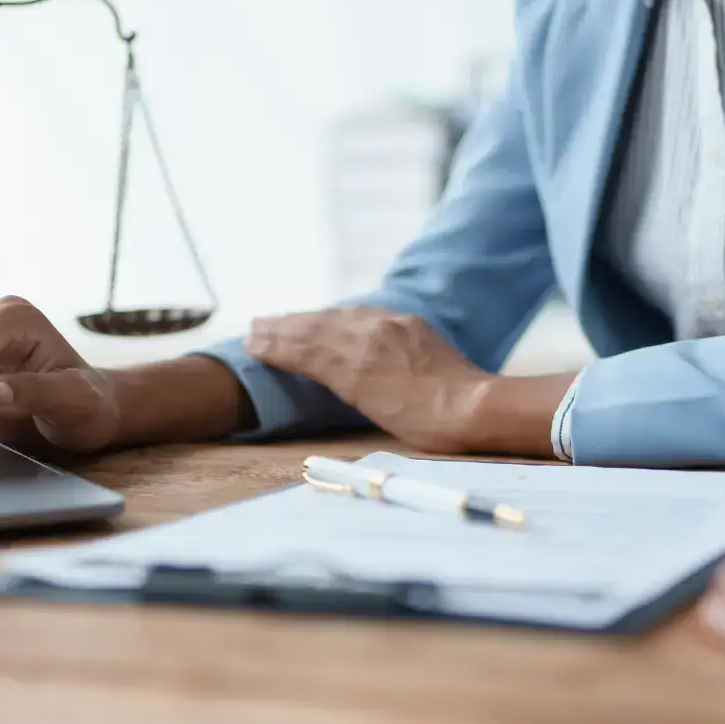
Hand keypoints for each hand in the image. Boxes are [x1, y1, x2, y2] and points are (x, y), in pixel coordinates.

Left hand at [245, 308, 492, 453]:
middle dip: (294, 322)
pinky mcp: (350, 368)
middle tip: (264, 323)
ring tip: (252, 334)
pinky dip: (277, 349)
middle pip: (327, 320)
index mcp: (406, 325)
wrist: (472, 406)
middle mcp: (382, 325)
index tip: (307, 323)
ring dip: (277, 333)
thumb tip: (408, 383)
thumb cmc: (470, 404)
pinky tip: (256, 349)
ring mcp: (364, 344)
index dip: (326, 322)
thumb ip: (417, 368)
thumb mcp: (443, 372)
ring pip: (309, 333)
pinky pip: (304, 354)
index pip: (355, 318)